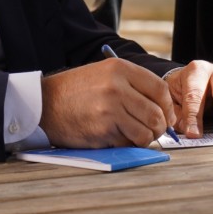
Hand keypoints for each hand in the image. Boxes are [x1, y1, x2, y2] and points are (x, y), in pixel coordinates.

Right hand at [40, 60, 174, 147]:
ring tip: (135, 136)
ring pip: (146, 132)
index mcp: (120, 69)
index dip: (168, 107)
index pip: (160, 89)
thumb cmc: (76, 91)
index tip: (167, 116)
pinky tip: (116, 137)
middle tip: (154, 131)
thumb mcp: (104, 74)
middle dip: (159, 127)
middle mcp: (117, 87)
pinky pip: (128, 143)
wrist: (44, 104)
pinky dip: (127, 144)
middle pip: (156, 114)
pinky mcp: (102, 130)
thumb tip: (163, 107)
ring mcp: (109, 110)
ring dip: (145, 139)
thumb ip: (132, 85)